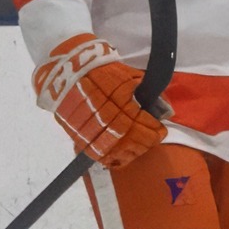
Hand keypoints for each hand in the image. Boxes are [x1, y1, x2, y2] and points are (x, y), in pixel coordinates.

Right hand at [32, 34, 167, 167]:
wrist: (67, 71)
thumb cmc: (100, 69)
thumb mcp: (127, 75)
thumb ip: (143, 91)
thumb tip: (159, 105)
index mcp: (123, 105)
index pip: (146, 126)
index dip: (156, 131)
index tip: (160, 130)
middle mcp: (110, 121)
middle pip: (134, 141)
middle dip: (147, 143)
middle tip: (152, 139)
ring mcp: (94, 131)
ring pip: (119, 151)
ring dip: (132, 152)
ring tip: (139, 148)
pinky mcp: (80, 136)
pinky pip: (100, 154)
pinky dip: (112, 158)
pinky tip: (120, 156)